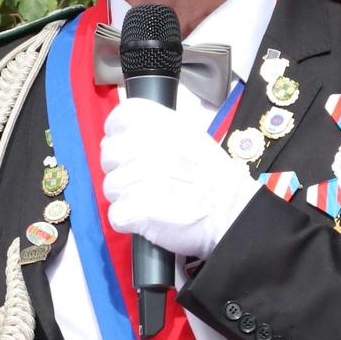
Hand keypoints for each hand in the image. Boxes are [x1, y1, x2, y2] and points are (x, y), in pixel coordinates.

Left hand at [101, 97, 262, 259]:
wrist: (232, 211)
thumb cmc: (211, 177)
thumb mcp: (188, 136)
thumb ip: (152, 131)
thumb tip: (114, 139)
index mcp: (159, 123)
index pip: (120, 118)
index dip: (120, 136)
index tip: (132, 150)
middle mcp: (146, 144)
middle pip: (108, 155)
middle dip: (122, 169)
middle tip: (147, 180)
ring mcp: (138, 177)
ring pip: (110, 187)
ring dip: (127, 197)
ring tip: (155, 199)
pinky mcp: (134, 209)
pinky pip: (116, 214)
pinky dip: (129, 221)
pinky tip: (151, 217)